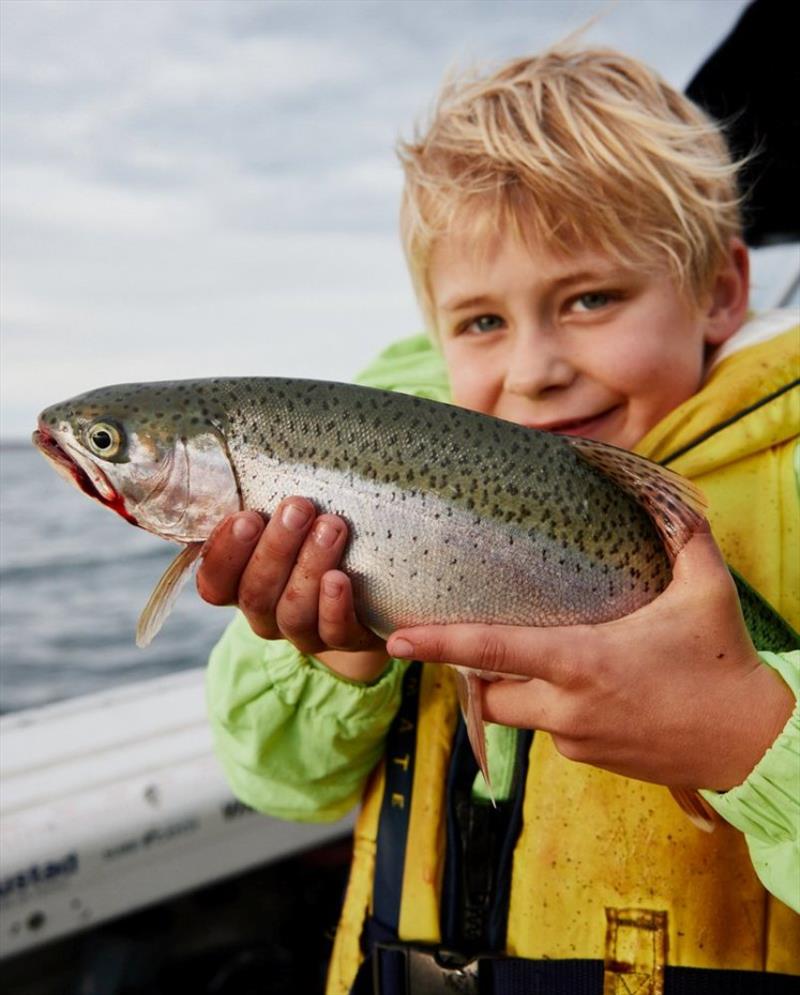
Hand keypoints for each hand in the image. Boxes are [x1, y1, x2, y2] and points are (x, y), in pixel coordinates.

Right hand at [197, 499, 388, 681]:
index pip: (215, 582)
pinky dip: (334, 607)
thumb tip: (239, 463)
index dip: (225, 553)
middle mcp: (266, 615)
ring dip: (309, 566)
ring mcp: (303, 632)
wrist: (369, 588)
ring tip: (331, 527)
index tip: (246, 517)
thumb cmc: (312, 537)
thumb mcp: (283, 522)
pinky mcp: (344, 639)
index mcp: (241, 587)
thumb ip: (261, 505)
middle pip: (256, 593)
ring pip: (294, 611)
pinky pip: (334, 632)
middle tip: (298, 508)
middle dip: (276, 548)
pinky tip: (340, 579)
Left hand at [387, 526, 794, 789]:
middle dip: (475, 671)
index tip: (397, 639)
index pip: (492, 652)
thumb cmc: (725, 664)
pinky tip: (588, 687)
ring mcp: (577, 740)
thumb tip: (664, 492)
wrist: (752, 745)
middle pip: (487, 693)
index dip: (439, 644)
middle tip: (483, 640)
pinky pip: (552, 732)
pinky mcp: (590, 760)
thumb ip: (680, 536)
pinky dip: (553, 707)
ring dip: (518, 687)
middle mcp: (568, 707)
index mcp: (582, 661)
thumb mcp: (705, 590)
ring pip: (518, 714)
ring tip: (548, 658)